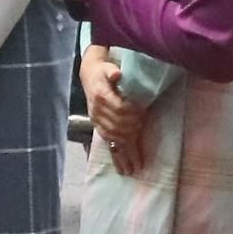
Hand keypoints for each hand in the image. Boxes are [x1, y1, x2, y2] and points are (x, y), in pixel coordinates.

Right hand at [80, 53, 146, 170]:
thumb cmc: (103, 72)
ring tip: (135, 165)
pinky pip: (107, 143)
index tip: (143, 112)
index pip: (120, 109)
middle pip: (118, 126)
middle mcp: (98, 111)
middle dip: (131, 130)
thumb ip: (112, 72)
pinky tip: (123, 166)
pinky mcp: (98, 127)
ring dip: (125, 150)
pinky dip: (116, 156)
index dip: (132, 112)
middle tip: (142, 129)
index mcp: (102, 97)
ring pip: (113, 138)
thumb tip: (117, 75)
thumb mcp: (107, 67)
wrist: (89, 76)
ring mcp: (97, 121)